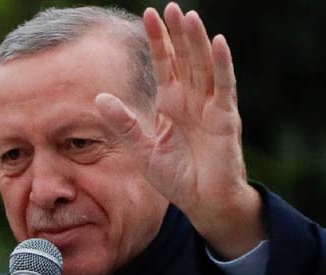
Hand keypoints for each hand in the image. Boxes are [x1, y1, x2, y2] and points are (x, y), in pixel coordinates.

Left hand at [96, 2, 263, 258]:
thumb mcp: (142, 150)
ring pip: (204, 66)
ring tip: (190, 17)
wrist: (203, 203)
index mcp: (171, 103)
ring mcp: (210, 107)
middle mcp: (191, 100)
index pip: (164, 64)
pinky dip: (222, 65)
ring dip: (198, 42)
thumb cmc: (176, 178)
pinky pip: (224, 87)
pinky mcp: (226, 118)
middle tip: (171, 6)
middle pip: (185, 58)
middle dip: (177, 33)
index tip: (148, 14)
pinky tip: (218, 43)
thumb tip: (99, 98)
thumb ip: (124, 124)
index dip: (157, 40)